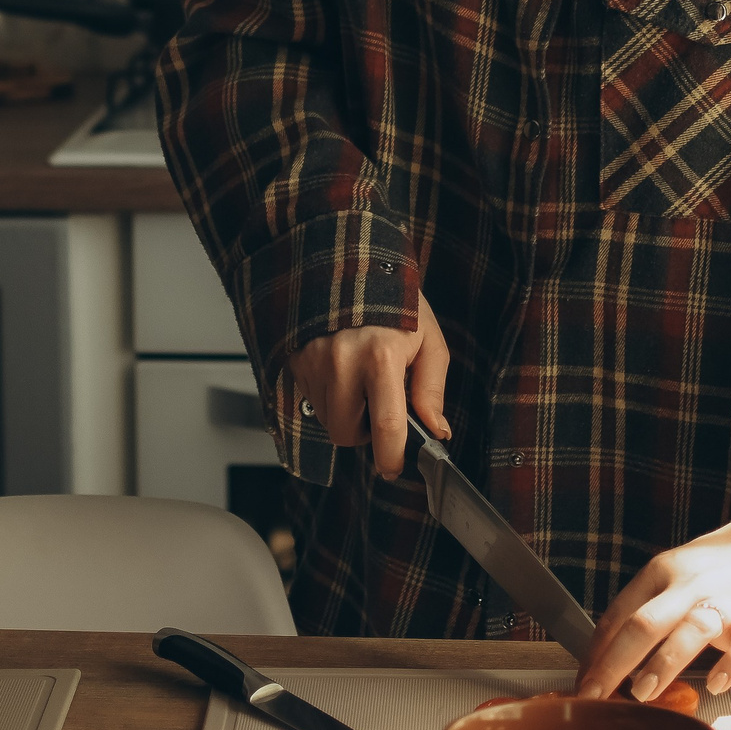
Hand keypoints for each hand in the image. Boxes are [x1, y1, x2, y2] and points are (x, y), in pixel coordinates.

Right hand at [286, 291, 449, 478]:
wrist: (349, 261)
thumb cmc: (393, 298)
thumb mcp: (427, 338)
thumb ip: (431, 388)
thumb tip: (436, 430)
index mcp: (381, 356)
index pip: (386, 426)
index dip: (391, 456)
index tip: (393, 467)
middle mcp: (342, 360)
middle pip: (347, 433)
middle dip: (364, 431)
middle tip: (377, 405)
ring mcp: (313, 360)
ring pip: (327, 419)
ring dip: (344, 412)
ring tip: (358, 377)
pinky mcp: (294, 359)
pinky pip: (310, 399)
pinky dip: (327, 395)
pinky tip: (338, 368)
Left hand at [574, 513, 730, 701]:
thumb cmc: (718, 565)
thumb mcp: (674, 573)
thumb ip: (647, 607)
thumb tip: (610, 656)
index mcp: (659, 572)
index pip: (617, 615)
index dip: (595, 653)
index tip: (583, 684)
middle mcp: (687, 585)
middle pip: (642, 624)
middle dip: (614, 664)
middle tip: (595, 697)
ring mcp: (722, 602)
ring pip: (687, 632)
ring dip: (662, 664)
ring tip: (642, 693)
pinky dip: (728, 666)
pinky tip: (715, 685)